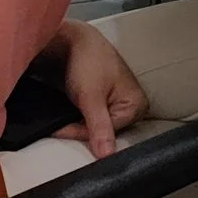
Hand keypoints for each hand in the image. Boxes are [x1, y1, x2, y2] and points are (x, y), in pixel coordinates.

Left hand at [48, 22, 145, 158]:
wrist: (71, 42)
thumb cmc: (87, 61)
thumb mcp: (91, 96)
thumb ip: (98, 126)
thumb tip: (107, 155)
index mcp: (136, 104)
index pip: (107, 133)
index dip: (81, 132)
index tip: (61, 127)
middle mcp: (131, 106)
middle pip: (102, 132)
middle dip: (80, 129)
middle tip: (61, 119)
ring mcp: (117, 105)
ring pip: (94, 128)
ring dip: (77, 124)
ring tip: (65, 111)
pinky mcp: (103, 104)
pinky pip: (90, 121)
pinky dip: (77, 120)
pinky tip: (68, 111)